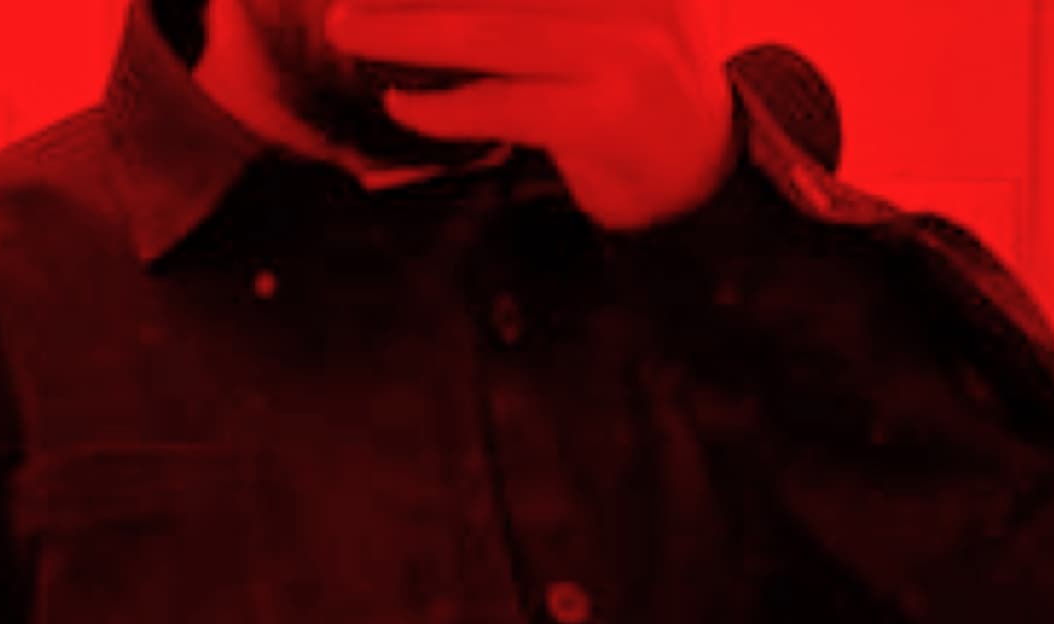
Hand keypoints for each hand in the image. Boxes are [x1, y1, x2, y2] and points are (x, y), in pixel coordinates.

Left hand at [324, 0, 740, 229]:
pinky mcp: (604, 116)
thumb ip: (540, 2)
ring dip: (407, 32)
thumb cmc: (641, 90)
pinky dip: (445, 107)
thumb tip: (441, 0)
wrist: (709, 175)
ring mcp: (623, 53)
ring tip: (350, 32)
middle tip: (344, 1)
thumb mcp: (609, 13)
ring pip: (490, 31)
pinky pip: (504, 104)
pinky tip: (403, 102)